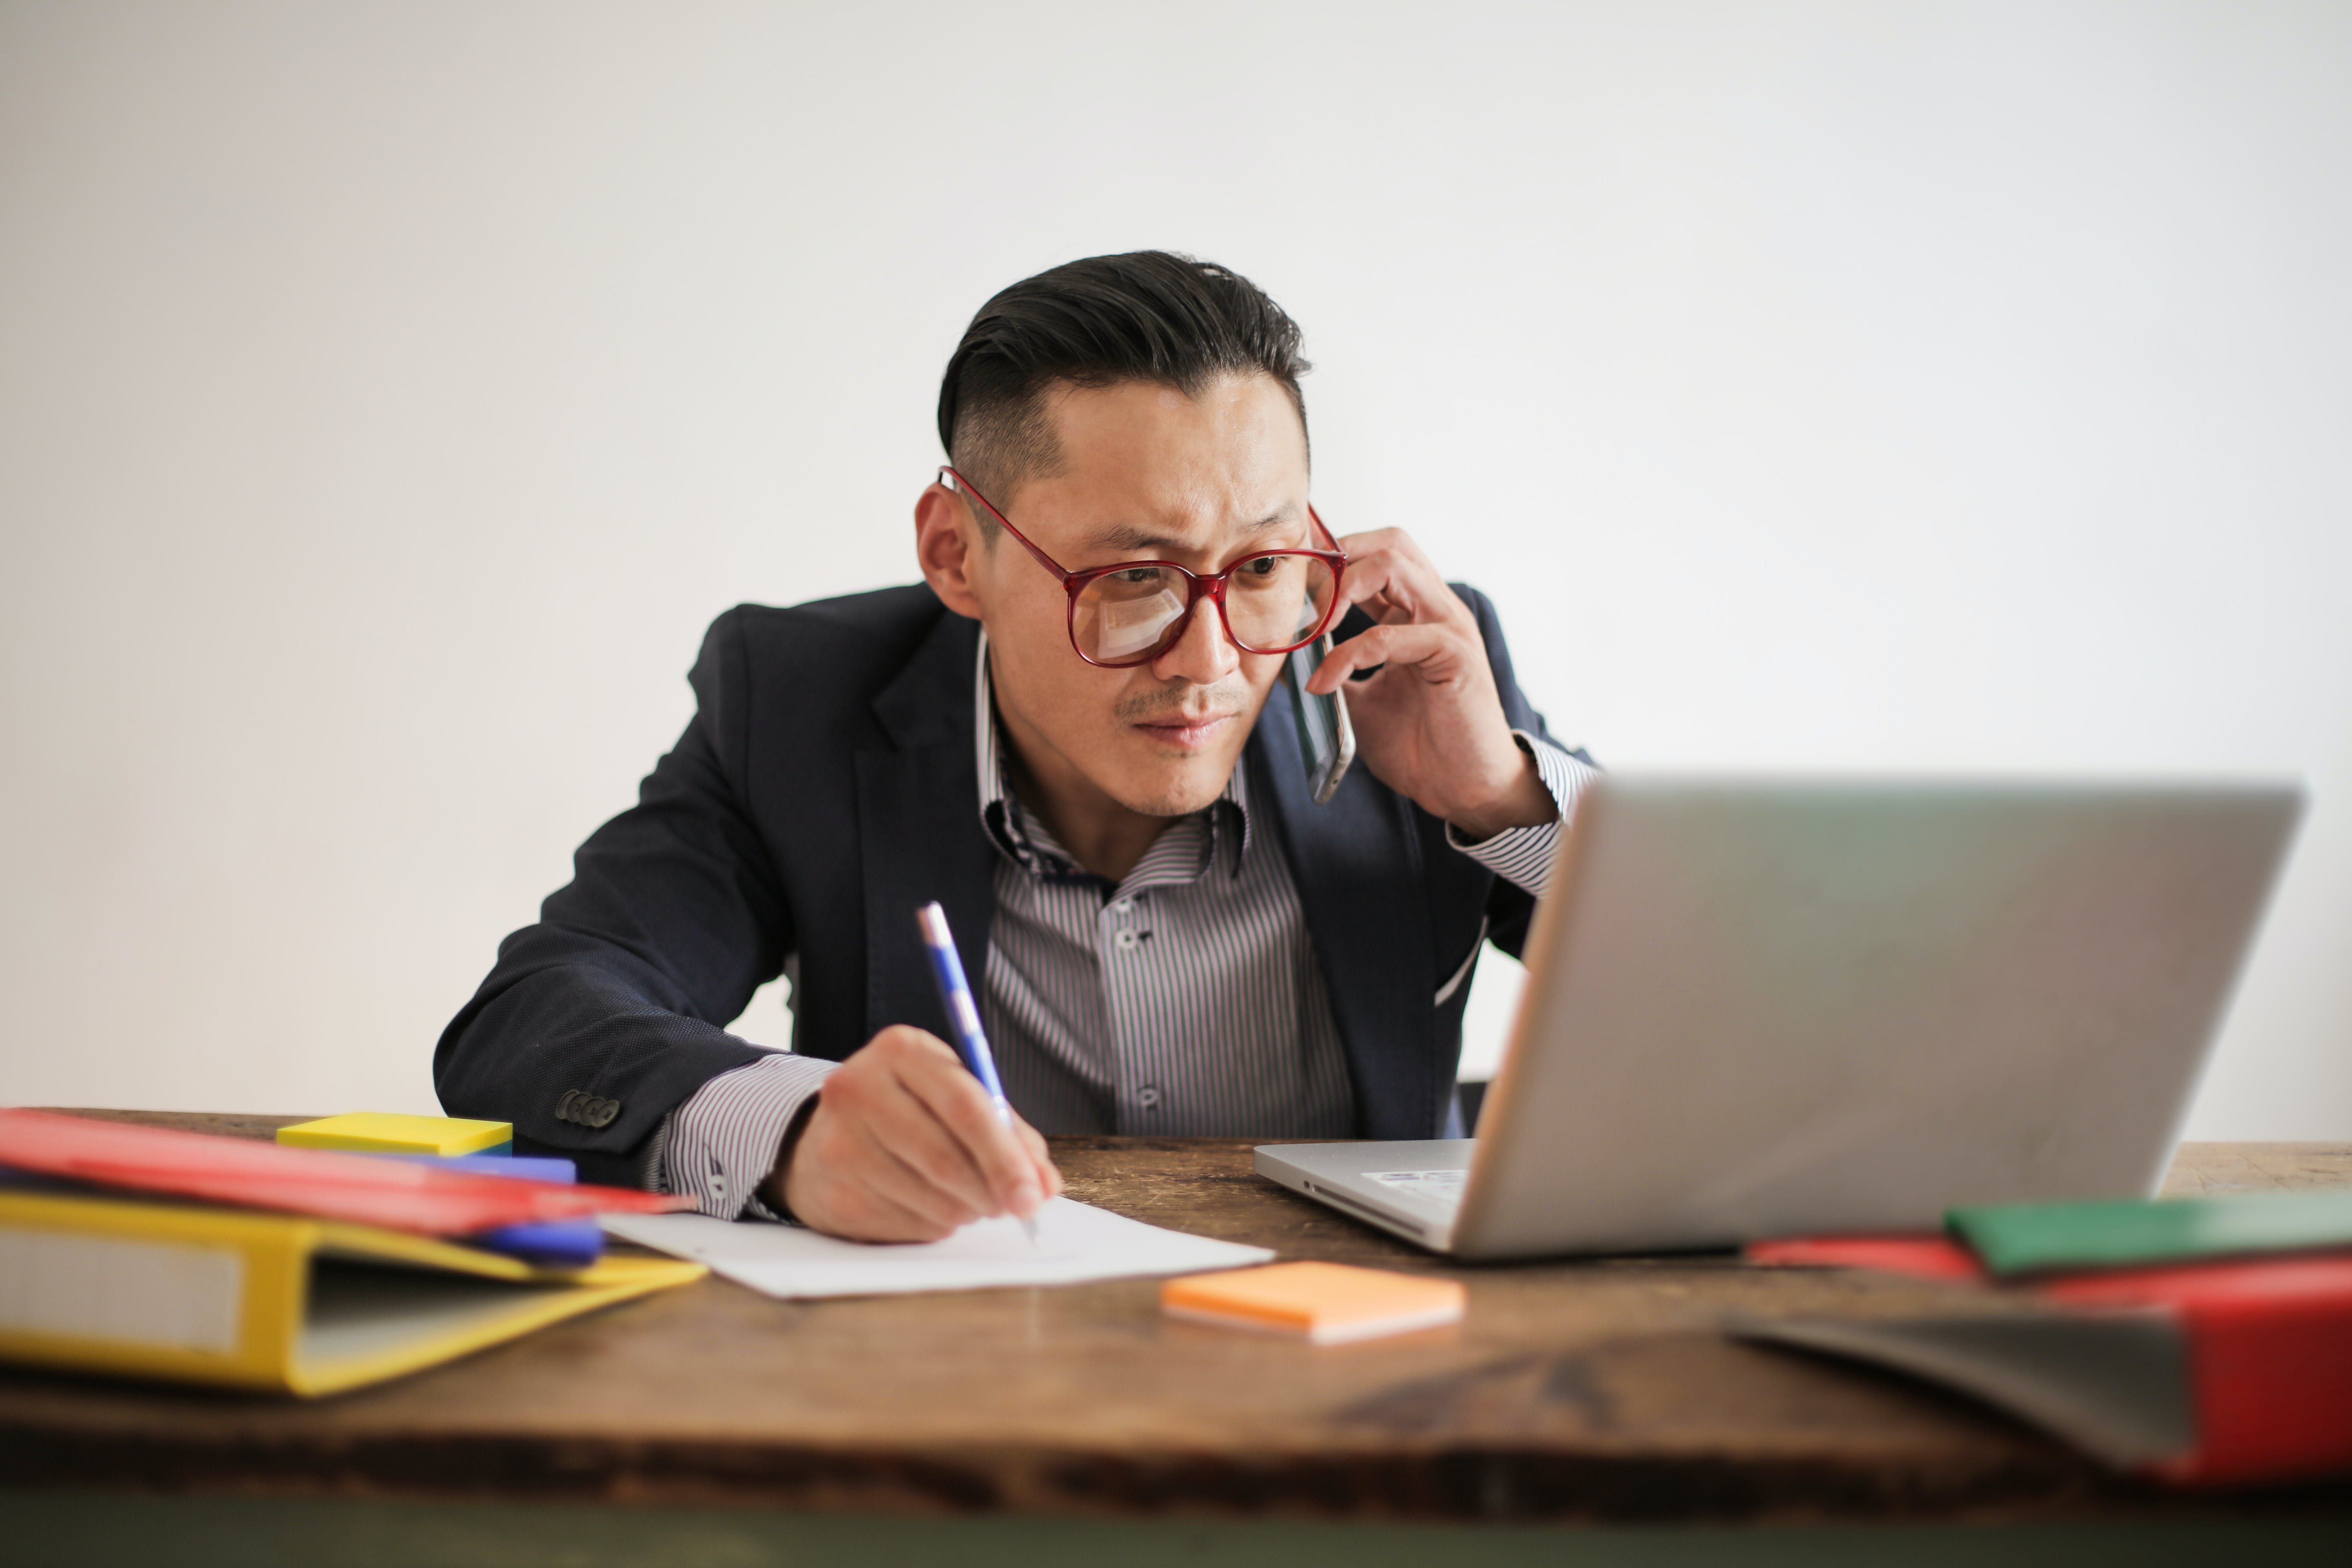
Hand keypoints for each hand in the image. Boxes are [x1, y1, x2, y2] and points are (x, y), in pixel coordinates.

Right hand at [766, 1025, 1062, 1241]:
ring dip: (967, 1209)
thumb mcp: (957, 1096)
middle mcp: (860, 1087)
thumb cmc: (909, 1112)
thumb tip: (1045, 1186)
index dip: (1006, 1157)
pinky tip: (930, 1207)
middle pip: (945, 1156)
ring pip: (930, 1197)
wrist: (822, 1135)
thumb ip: (1009, 1133)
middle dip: (992, 1191)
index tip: (1036, 1194)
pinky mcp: (833, 1192)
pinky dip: (935, 1224)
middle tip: (1015, 1207)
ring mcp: (839, 1141)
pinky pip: (907, 1224)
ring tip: (971, 1199)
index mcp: (901, 1050)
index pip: (966, 1106)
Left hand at [1306, 528, 1555, 839]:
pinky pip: (1393, 634)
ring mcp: (1449, 627)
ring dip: (1342, 590)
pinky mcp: (1455, 654)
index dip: (1332, 557)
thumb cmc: (1419, 744)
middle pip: (1389, 543)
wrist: (1462, 787)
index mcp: (1415, 615)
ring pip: (1394, 566)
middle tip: (1301, 593)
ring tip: (1312, 628)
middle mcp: (1435, 610)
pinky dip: (1349, 653)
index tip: (1290, 577)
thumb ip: (1332, 671)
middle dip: (1338, 557)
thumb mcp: (1358, 701)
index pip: (1376, 556)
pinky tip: (1324, 682)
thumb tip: (1284, 660)